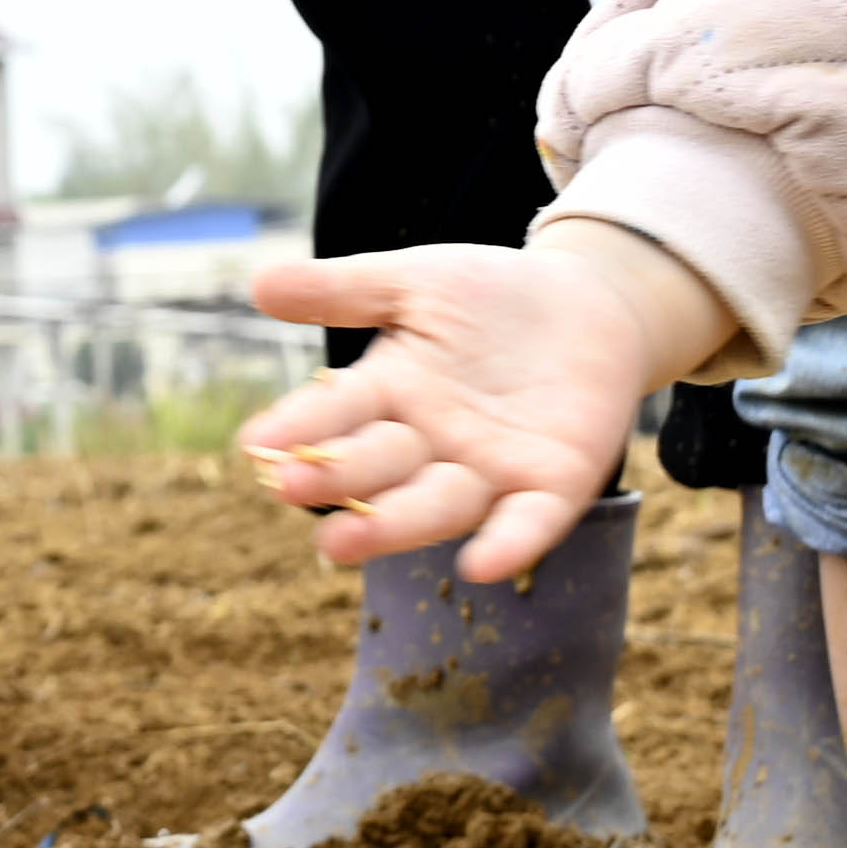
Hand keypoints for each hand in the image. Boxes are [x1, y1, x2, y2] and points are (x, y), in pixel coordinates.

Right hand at [233, 229, 709, 578]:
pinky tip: (481, 564)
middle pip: (379, 466)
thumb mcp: (416, 282)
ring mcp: (489, 470)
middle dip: (337, 476)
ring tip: (342, 543)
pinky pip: (527, 522)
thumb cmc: (491, 297)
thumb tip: (259, 285)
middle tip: (291, 487)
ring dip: (394, 525)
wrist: (590, 305)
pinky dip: (507, 544)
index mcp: (391, 393)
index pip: (337, 413)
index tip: (256, 445)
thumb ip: (345, 288)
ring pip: (438, 503)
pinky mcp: (552, 486)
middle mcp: (430, 444)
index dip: (299, 428)